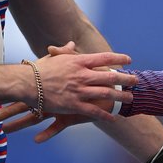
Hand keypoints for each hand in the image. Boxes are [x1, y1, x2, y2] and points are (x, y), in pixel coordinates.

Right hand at [0, 43, 129, 138]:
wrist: (27, 83)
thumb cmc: (38, 70)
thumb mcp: (54, 58)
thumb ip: (65, 51)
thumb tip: (71, 44)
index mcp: (78, 61)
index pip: (104, 58)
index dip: (119, 58)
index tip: (128, 60)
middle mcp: (82, 75)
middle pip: (110, 76)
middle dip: (125, 78)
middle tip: (135, 80)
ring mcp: (79, 90)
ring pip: (106, 94)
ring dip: (120, 96)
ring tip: (130, 98)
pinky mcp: (74, 105)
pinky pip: (94, 111)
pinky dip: (105, 114)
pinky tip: (113, 117)